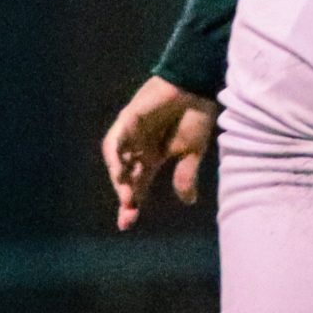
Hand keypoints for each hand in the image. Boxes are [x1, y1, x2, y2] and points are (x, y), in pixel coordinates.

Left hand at [102, 75, 217, 229]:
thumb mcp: (193, 151)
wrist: (196, 86)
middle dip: (125, 195)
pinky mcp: (128, 120)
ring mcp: (131, 134)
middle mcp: (138, 149)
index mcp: (153, 157)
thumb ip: (186, 175)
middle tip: (129, 212)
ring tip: (126, 194)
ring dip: (119, 177)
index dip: (132, 204)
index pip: (138, 185)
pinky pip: (116, 139)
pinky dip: (116, 154)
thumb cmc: (196, 116)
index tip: (127, 225)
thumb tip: (188, 202)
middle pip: (125, 177)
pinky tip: (121, 167)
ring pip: (117, 161)